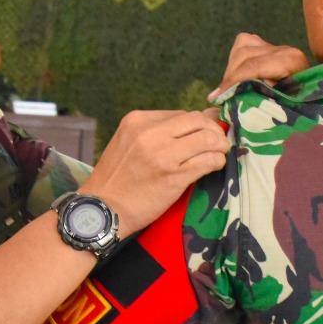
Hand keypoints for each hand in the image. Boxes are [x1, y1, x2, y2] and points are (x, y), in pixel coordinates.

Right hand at [81, 110, 229, 233]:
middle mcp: (150, 132)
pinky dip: (217, 162)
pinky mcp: (174, 176)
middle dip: (214, 130)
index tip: (205, 134)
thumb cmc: (117, 179)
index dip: (198, 124)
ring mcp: (163, 154)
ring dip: (220, 145)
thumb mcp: (128, 143)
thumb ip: (155, 133)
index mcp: (138, 120)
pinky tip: (215, 167)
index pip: (181, 114)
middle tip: (219, 143)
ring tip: (220, 154)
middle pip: (198, 120)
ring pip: (208, 138)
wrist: (102, 209)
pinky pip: (208, 161)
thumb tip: (193, 124)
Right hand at [208, 33, 310, 101]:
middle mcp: (284, 50)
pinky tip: (237, 77)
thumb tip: (239, 94)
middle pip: (244, 54)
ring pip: (242, 46)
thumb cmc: (302, 109)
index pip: (253, 65)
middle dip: (230, 76)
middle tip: (222, 97)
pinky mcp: (271, 48)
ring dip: (231, 69)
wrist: (318, 101)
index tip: (217, 97)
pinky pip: (245, 45)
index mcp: (291, 62)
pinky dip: (236, 60)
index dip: (232, 81)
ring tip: (229, 89)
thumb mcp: (285, 107)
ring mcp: (277, 47)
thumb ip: (263, 98)